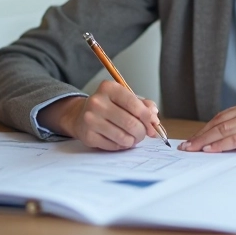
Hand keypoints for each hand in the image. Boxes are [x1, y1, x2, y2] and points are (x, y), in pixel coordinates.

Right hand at [39, 81, 159, 150]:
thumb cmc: (109, 106)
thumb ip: (143, 105)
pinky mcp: (88, 135)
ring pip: (123, 137)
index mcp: (109, 88)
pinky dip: (121, 146)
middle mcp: (97, 102)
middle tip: (143, 134)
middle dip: (142, 132)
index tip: (153, 124)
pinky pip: (113, 146)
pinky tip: (120, 140)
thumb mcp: (125, 98)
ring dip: (133, 141)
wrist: (81, 115)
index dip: (148, 118)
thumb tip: (154, 118)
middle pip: (130, 123)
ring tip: (132, 138)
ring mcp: (90, 119)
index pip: (135, 105)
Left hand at [178, 100, 235, 152]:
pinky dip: (220, 144)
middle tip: (186, 146)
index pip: (221, 117)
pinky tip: (210, 150)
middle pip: (218, 123)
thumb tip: (230, 139)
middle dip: (200, 135)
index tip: (193, 138)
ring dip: (205, 141)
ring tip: (192, 149)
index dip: (205, 128)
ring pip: (223, 130)